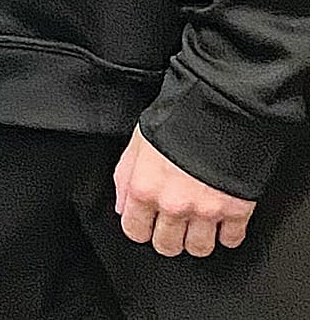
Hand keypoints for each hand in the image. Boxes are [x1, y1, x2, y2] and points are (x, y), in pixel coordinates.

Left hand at [114, 126, 254, 256]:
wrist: (218, 109)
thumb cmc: (175, 120)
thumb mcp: (137, 144)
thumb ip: (125, 178)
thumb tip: (123, 207)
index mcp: (144, 188)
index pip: (135, 231)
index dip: (139, 228)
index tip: (145, 223)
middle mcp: (173, 205)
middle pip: (167, 246)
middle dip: (167, 237)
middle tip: (171, 224)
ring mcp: (206, 211)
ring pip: (198, 249)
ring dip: (196, 239)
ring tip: (195, 224)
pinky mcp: (237, 211)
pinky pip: (231, 241)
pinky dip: (226, 234)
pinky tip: (220, 220)